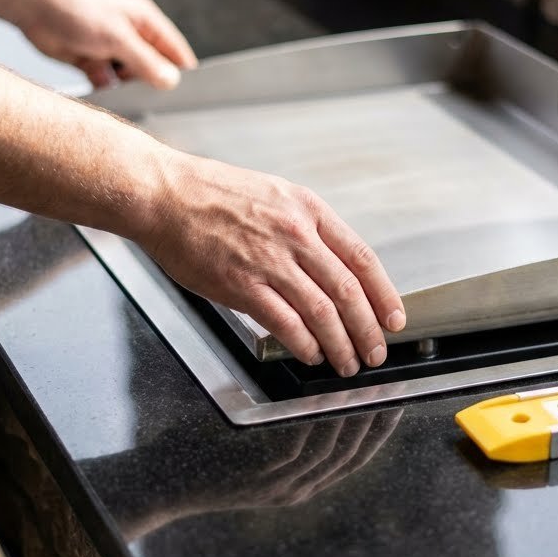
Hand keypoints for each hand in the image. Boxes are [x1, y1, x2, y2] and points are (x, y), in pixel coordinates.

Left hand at [19, 0, 196, 88]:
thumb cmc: (77, 9)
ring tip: (119, 88)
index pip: (174, 51)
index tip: (186, 98)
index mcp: (145, 21)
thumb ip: (146, 62)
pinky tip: (99, 84)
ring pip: (129, 78)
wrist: (32, 6)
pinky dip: (105, 87)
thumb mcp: (118, 38)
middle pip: (153, 68)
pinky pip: (107, 82)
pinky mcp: (92, 60)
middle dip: (150, 84)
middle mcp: (132, 34)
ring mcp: (111, 48)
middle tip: (148, 99)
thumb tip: (172, 82)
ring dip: (125, 87)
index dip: (182, 73)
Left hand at [122, 409, 403, 539]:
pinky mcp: (257, 478)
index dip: (376, 432)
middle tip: (395, 392)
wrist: (156, 485)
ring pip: (330, 453)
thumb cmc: (198, 457)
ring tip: (370, 391)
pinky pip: (299, 450)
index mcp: (297, 484)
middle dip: (375, 424)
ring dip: (353, 422)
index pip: (351, 459)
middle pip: (349, 457)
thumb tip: (311, 390)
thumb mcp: (250, 448)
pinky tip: (329, 403)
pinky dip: (318, 427)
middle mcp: (294, 490)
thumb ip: (283, 429)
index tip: (395, 402)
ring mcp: (277, 486)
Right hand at [145, 153, 406, 374]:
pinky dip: (305, 344)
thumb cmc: (209, 194)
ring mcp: (269, 260)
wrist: (163, 195)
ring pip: (323, 312)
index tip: (394, 318)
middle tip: (375, 352)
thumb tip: (326, 268)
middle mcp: (295, 234)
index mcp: (307, 209)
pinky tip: (311, 354)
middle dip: (368, 329)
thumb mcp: (272, 195)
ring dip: (341, 344)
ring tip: (346, 362)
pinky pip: (286, 323)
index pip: (361, 257)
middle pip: (348, 291)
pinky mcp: (242, 284)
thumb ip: (302, 228)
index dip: (384, 294)